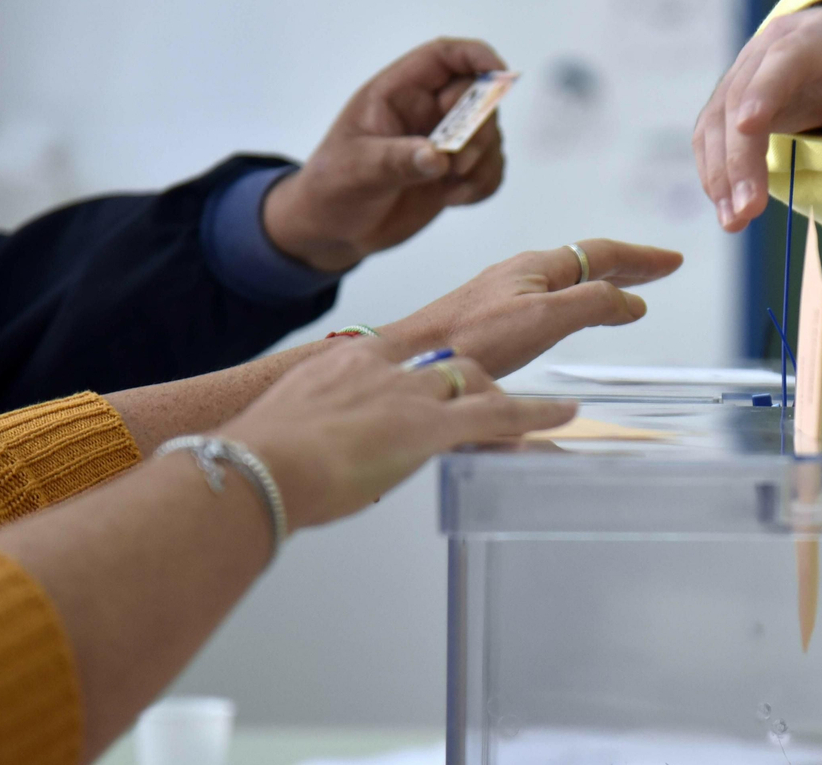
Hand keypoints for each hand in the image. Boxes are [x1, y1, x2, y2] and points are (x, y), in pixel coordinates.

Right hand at [220, 340, 574, 528]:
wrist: (258, 466)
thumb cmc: (256, 462)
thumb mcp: (279, 431)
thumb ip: (305, 432)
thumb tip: (305, 457)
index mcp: (341, 364)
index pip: (396, 354)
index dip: (421, 368)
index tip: (431, 377)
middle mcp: (382, 368)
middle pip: (444, 363)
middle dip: (469, 381)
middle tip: (486, 398)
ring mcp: (411, 393)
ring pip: (476, 382)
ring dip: (508, 398)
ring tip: (544, 411)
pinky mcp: (433, 424)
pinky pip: (501, 415)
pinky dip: (538, 415)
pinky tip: (565, 417)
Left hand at [263, 37, 509, 271]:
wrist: (333, 230)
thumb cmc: (332, 188)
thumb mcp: (354, 170)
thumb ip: (395, 160)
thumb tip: (439, 157)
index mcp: (396, 93)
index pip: (443, 57)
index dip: (476, 56)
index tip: (501, 75)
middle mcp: (425, 111)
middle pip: (477, 97)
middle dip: (479, 128)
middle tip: (457, 162)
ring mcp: (444, 142)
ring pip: (490, 136)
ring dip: (482, 162)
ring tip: (450, 187)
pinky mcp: (455, 173)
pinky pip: (490, 170)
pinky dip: (483, 185)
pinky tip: (452, 199)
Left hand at [382, 239, 684, 377]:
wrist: (415, 354)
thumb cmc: (470, 336)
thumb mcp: (543, 318)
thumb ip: (591, 305)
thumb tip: (632, 300)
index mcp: (539, 267)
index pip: (602, 253)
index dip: (642, 258)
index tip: (673, 260)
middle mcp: (523, 273)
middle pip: (587, 261)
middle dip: (628, 264)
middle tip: (662, 268)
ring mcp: (505, 292)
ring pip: (567, 280)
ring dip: (603, 281)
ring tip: (628, 289)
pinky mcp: (491, 315)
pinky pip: (550, 298)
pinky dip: (578, 300)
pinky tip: (571, 316)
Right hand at [692, 0, 821, 231]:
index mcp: (818, 39)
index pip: (786, 59)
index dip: (765, 90)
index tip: (749, 126)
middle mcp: (770, 48)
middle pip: (740, 99)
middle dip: (739, 158)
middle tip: (747, 211)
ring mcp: (745, 70)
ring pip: (717, 119)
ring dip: (721, 173)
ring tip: (734, 222)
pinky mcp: (731, 96)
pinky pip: (712, 132)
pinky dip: (715, 170)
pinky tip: (726, 206)